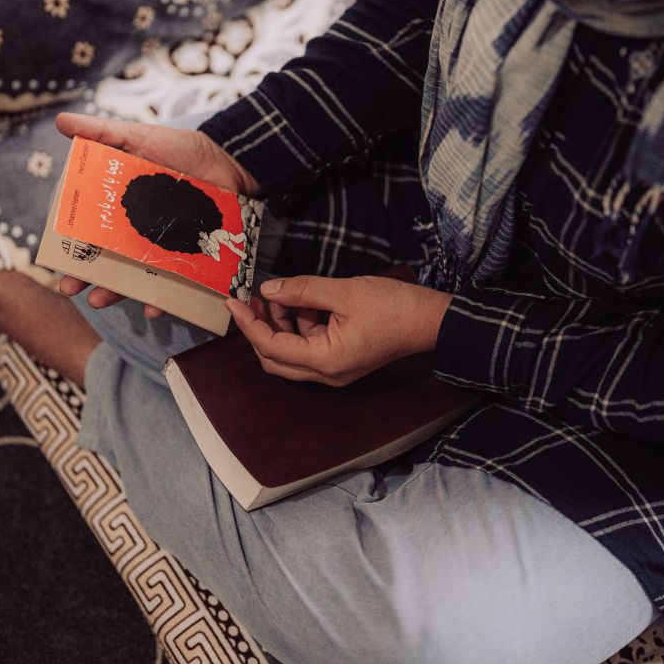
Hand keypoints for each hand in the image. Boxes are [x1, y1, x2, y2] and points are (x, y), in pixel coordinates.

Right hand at [54, 112, 259, 318]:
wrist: (228, 160)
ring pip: (136, 279)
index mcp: (120, 211)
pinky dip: (164, 301)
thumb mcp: (138, 137)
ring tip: (101, 301)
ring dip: (117, 294)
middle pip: (107, 263)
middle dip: (87, 280)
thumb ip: (101, 132)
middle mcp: (137, 234)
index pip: (90, 235)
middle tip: (71, 289)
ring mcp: (162, 249)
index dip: (73, 250)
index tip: (56, 264)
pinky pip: (175, 286)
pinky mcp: (188, 259)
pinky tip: (153, 308)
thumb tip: (62, 122)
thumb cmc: (180, 149)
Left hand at [224, 275, 453, 385]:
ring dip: (280, 325)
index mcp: (325, 360)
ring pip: (291, 353)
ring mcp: (334, 370)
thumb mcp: (344, 291)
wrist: (429, 320)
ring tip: (280, 294)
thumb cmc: (393, 306)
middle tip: (252, 299)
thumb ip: (303, 291)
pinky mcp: (342, 360)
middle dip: (260, 328)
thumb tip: (269, 290)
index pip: (271, 347)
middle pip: (275, 359)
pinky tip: (301, 302)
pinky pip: (309, 347)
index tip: (234, 301)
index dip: (249, 324)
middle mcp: (326, 373)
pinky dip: (299, 326)